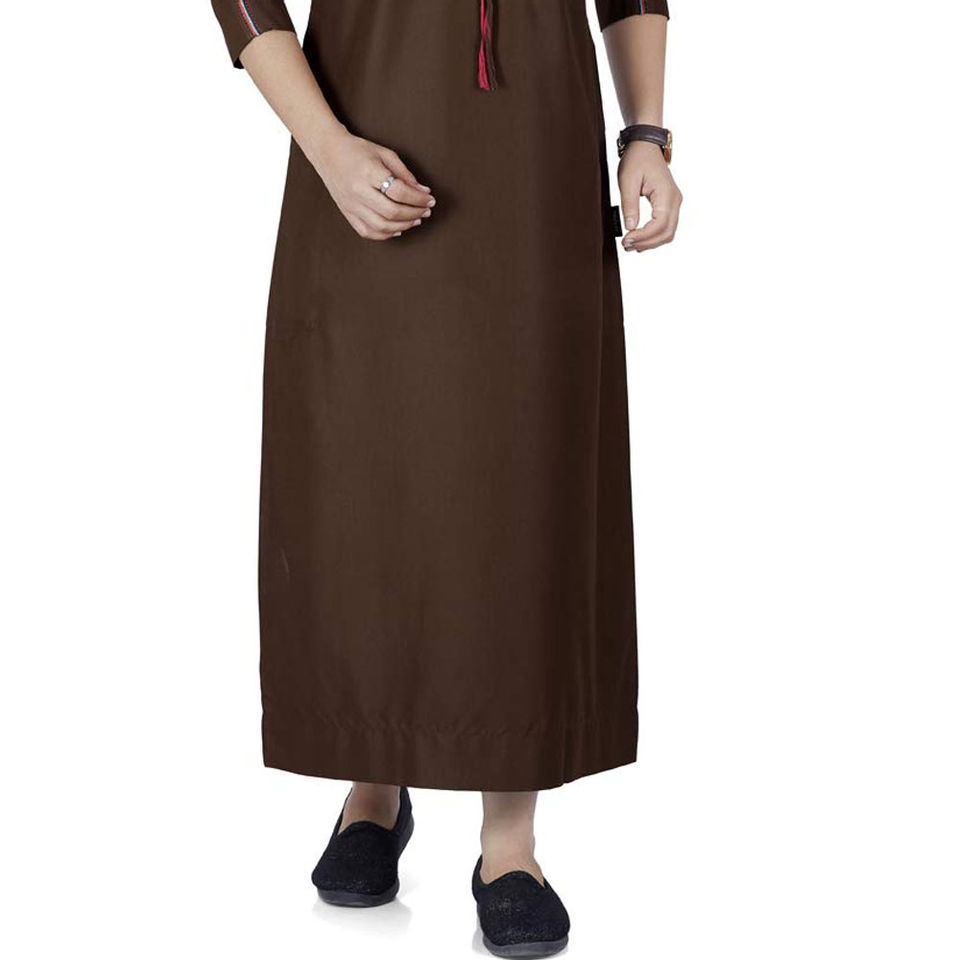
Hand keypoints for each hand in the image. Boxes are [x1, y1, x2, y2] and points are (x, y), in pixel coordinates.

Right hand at [308, 127, 434, 240]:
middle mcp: (358, 190)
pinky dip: (385, 234)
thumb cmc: (358, 150)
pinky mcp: (346, 212)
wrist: (328, 151)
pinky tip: (397, 229)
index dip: (418, 198)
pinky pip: (368, 232)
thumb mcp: (385, 154)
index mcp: (369, 172)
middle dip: (414, 213)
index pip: (399, 191)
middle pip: (392, 211)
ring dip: (403, 226)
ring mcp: (351, 204)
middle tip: (426, 210)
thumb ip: (405, 174)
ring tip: (416, 220)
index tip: (430, 199)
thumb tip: (424, 191)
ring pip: (381, 226)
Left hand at [618, 141, 681, 252]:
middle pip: (667, 233)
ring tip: (630, 244)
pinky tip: (638, 238)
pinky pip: (665, 226)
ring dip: (650, 242)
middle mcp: (675, 200)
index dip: (643, 237)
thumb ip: (629, 205)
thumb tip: (630, 227)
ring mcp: (674, 203)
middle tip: (626, 245)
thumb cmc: (637, 159)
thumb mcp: (628, 181)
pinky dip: (653, 236)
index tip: (626, 239)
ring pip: (668, 233)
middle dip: (646, 243)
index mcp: (666, 194)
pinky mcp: (669, 205)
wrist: (645, 145)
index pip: (660, 225)